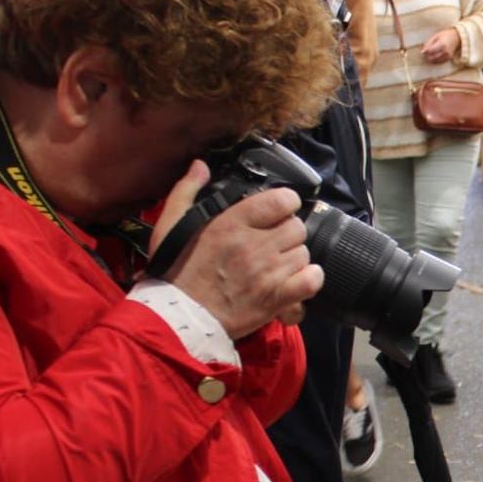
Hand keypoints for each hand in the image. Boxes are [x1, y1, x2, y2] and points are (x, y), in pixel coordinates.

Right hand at [150, 161, 320, 339]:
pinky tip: (297, 281)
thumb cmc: (175, 270)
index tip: (278, 210)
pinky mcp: (276, 298)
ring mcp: (268, 273)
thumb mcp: (170, 224)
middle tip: (273, 242)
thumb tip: (201, 166)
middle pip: (297, 227)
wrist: (180, 315)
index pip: (281, 200)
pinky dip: (310, 280)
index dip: (285, 202)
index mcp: (232, 223)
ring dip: (294, 258)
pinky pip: (312, 281)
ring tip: (277, 265)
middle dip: (288, 233)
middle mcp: (254, 245)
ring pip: (304, 254)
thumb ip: (187, 190)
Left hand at [421, 27, 462, 63]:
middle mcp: (445, 51)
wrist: (456, 37)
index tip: (422, 51)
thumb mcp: (436, 36)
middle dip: (427, 56)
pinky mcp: (449, 58)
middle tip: (426, 53)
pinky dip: (435, 60)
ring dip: (431, 58)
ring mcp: (447, 56)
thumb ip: (429, 43)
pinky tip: (434, 56)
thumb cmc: (445, 35)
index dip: (425, 52)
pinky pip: (439, 62)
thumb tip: (423, 51)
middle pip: (432, 57)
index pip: (430, 51)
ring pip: (435, 61)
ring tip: (430, 54)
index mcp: (441, 44)